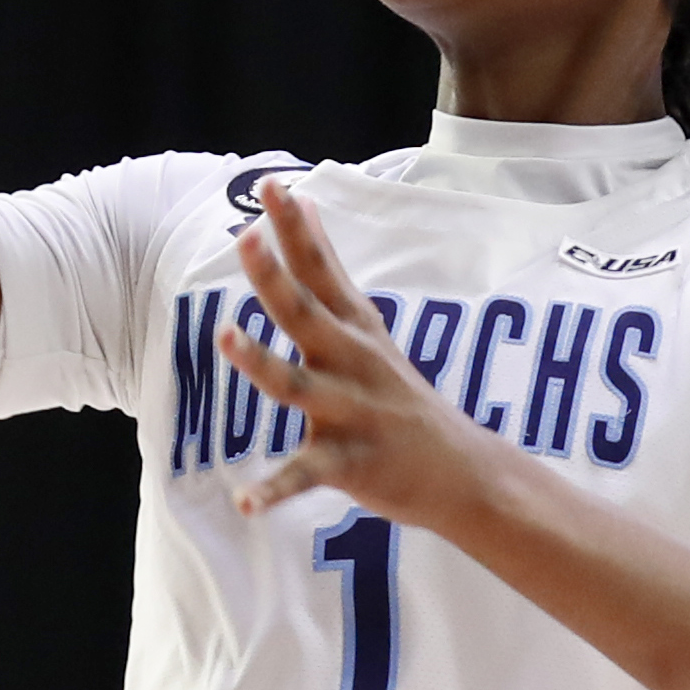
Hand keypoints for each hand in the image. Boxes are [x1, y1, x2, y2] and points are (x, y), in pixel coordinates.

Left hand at [219, 187, 504, 531]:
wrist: (463, 472)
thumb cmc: (399, 396)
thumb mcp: (368, 327)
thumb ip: (330, 272)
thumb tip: (306, 207)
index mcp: (354, 331)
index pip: (322, 270)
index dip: (296, 228)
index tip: (272, 185)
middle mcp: (353, 363)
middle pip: (307, 314)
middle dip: (275, 277)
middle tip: (245, 239)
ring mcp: (352, 413)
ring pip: (299, 386)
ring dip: (262, 363)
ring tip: (226, 337)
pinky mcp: (350, 464)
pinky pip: (305, 478)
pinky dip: (274, 493)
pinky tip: (245, 503)